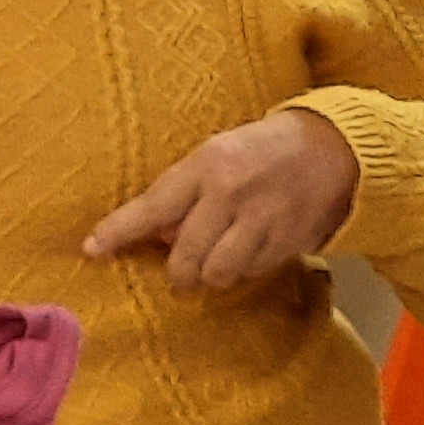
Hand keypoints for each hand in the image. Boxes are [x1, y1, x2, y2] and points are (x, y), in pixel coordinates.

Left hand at [85, 105, 359, 294]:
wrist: (331, 148)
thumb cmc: (259, 152)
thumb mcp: (216, 156)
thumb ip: (183, 193)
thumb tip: (150, 235)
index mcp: (206, 166)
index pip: (152, 205)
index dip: (119, 231)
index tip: (92, 249)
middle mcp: (230, 193)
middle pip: (185, 257)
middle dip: (178, 272)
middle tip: (181, 271)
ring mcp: (261, 220)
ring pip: (218, 273)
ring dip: (210, 277)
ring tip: (214, 263)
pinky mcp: (286, 241)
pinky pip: (250, 273)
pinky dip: (242, 271)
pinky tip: (247, 251)